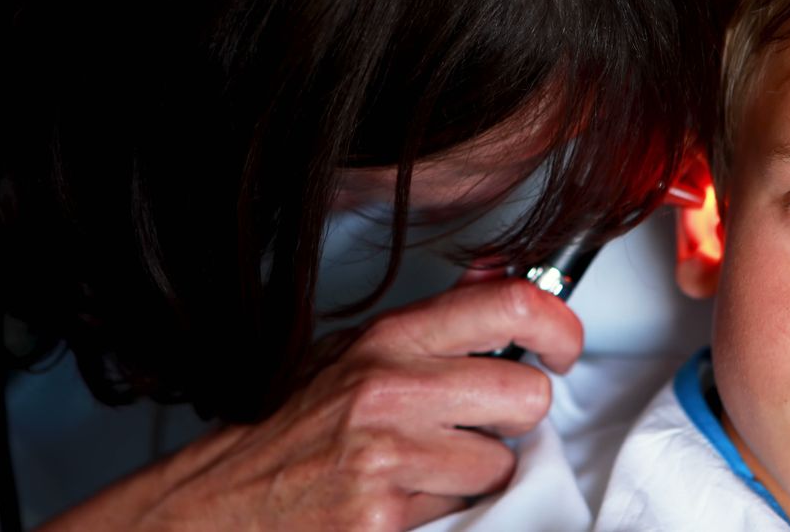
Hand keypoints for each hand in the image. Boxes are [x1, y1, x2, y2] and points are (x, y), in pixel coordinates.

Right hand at [41, 278, 581, 530]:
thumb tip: (496, 281)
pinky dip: (445, 509)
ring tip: (424, 467)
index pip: (509, 305)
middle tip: (482, 423)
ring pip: (501, 464)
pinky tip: (405, 497)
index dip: (559, 326)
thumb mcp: (353, 354)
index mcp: (389, 339)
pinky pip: (465, 510)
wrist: (226, 500)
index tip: (563, 348)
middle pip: (528, 394)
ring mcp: (390, 453)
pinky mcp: (387, 514)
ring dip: (475, 474)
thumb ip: (430, 327)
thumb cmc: (293, 429)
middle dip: (517, 417)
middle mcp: (392, 387)